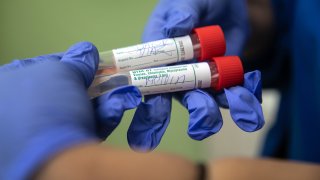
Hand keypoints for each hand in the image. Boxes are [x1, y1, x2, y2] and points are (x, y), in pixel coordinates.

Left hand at [0, 42, 140, 179]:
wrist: (54, 160)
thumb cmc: (49, 107)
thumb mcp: (63, 74)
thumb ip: (76, 61)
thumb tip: (87, 50)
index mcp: (7, 88)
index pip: (40, 67)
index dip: (68, 63)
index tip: (88, 64)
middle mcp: (19, 110)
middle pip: (63, 91)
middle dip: (92, 85)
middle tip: (109, 81)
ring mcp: (37, 132)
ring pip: (76, 111)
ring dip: (103, 102)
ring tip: (122, 95)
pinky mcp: (56, 148)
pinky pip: (80, 128)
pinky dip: (101, 119)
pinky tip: (116, 111)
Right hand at [127, 0, 262, 150]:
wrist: (225, 5)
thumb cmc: (197, 1)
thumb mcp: (188, 1)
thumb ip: (181, 13)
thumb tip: (175, 29)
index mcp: (157, 55)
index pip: (148, 80)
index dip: (150, 99)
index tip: (156, 114)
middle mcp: (175, 72)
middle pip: (174, 97)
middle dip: (183, 115)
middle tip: (199, 128)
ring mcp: (198, 79)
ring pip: (203, 101)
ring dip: (219, 113)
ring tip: (244, 118)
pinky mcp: (220, 80)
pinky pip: (230, 94)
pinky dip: (244, 98)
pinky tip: (252, 103)